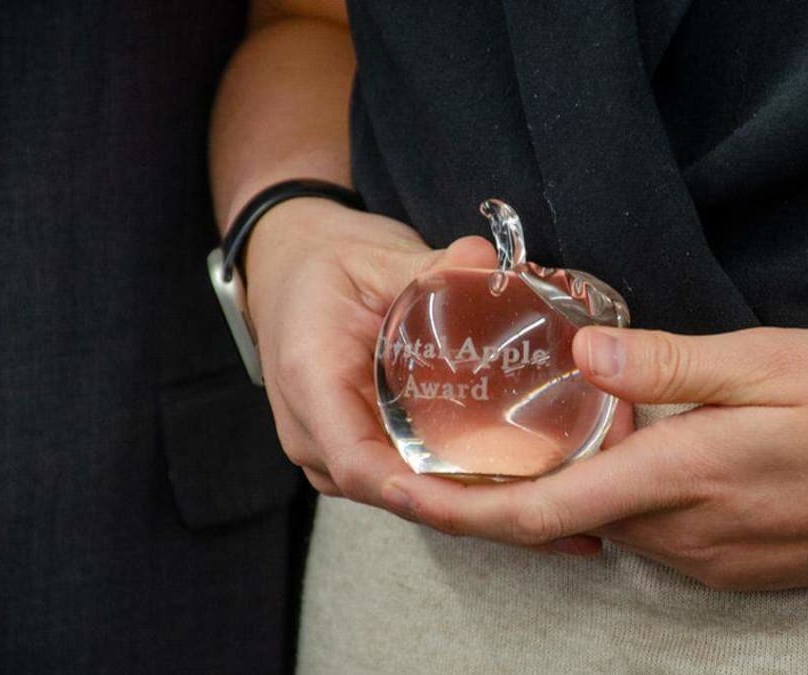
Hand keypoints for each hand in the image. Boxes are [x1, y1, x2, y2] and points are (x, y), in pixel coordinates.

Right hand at [243, 198, 497, 505]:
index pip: (355, 461)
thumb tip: (483, 260)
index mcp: (310, 380)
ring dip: (446, 490)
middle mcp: (308, 428)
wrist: (287, 272)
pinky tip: (488, 462)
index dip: (410, 489)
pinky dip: (436, 476)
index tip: (463, 496)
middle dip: (448, 497)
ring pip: (390, 489)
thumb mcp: (374, 257)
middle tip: (520, 487)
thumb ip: (429, 267)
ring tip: (513, 477)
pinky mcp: (345, 449)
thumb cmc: (324, 269)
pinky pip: (392, 476)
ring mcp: (323, 447)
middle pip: (381, 486)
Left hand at [385, 326, 807, 589]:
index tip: (401, 491)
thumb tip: (581, 354)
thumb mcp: (775, 361)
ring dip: (578, 483)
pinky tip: (647, 449)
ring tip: (559, 419)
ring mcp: (716, 562)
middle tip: (482, 418)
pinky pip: (659, 535)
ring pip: (614, 524)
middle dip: (516, 481)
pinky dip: (628, 496)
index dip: (460, 507)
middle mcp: (686, 537)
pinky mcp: (741, 569)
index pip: (540, 511)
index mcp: (683, 479)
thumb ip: (669, 365)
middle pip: (568, 518)